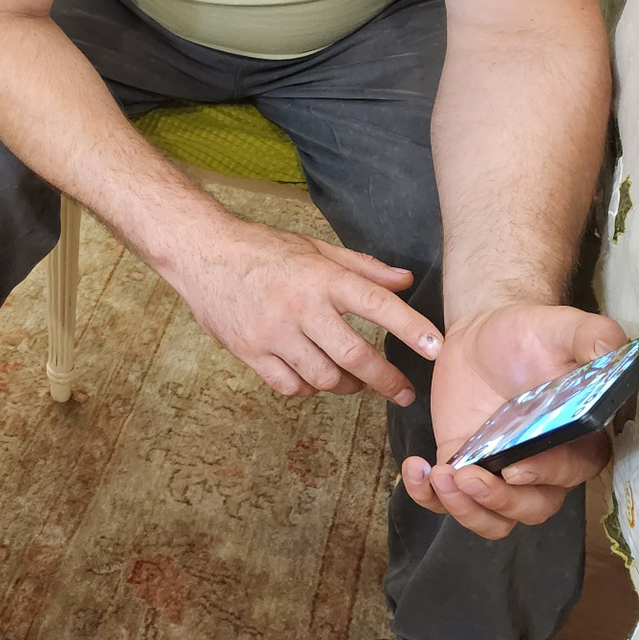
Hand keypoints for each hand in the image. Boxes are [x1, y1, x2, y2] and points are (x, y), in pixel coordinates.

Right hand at [169, 220, 443, 403]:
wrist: (201, 253)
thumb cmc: (262, 249)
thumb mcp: (314, 248)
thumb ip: (362, 268)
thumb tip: (405, 281)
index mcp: (319, 276)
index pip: (375, 304)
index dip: (409, 328)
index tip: (436, 349)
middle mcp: (298, 306)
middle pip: (353, 355)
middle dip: (386, 379)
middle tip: (404, 391)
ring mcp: (271, 333)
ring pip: (323, 377)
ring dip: (348, 385)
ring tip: (357, 382)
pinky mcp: (249, 352)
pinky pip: (290, 386)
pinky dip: (308, 388)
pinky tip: (314, 377)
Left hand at [400, 303, 625, 538]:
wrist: (484, 332)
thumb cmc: (530, 333)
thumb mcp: (562, 327)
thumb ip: (593, 336)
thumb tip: (614, 349)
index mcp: (577, 440)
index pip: (569, 475)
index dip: (544, 477)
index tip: (514, 467)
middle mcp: (544, 466)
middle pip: (531, 508)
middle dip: (498, 502)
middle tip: (465, 476)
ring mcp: (501, 471)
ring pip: (493, 518)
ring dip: (465, 510)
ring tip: (439, 476)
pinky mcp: (464, 466)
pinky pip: (452, 502)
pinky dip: (431, 499)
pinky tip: (417, 470)